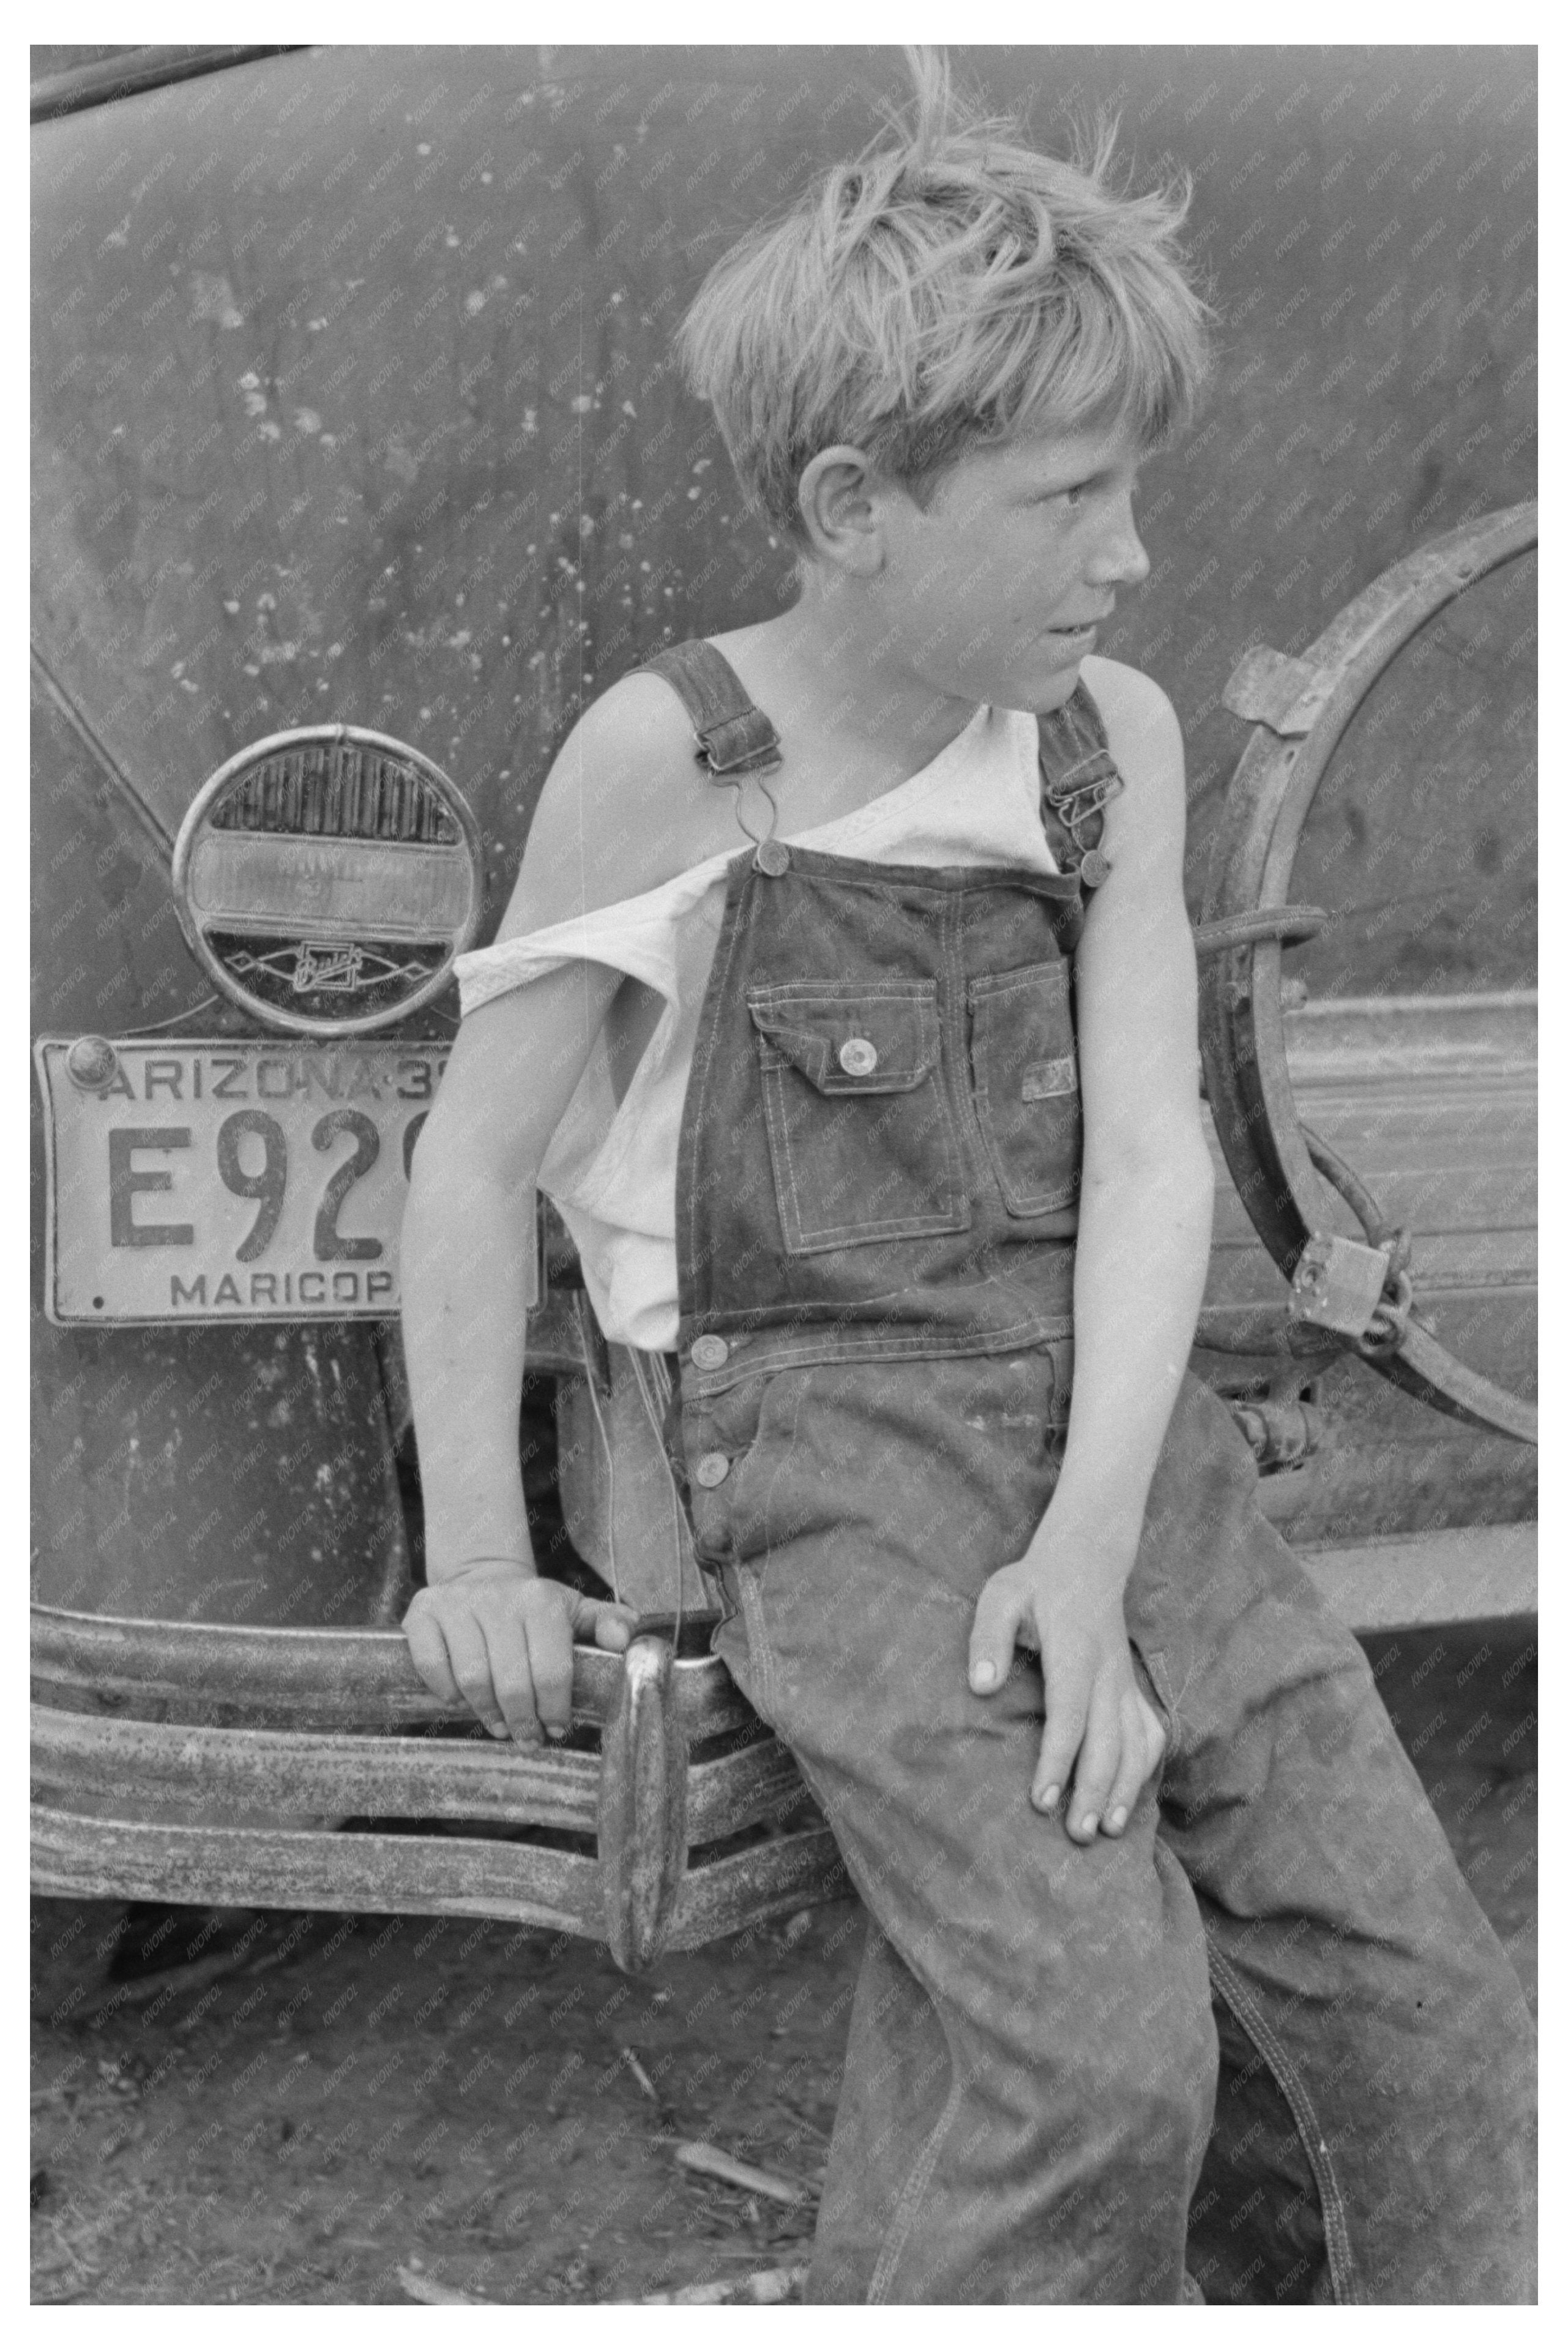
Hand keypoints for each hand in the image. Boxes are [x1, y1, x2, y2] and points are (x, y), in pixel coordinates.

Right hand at [404, 1562, 637, 1742]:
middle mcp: (499, 1599)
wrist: (481, 1575)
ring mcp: (457, 1604)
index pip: (552, 1670)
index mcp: (541, 1601)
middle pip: (511, 1682)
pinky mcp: (422, 1612)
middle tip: (528, 1738)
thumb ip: (608, 1623)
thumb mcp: (575, 1610)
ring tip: (500, 1725)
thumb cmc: (534, 1608)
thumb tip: (624, 1642)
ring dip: (487, 1712)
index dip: (555, 1709)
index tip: (557, 1728)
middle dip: (523, 1720)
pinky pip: (431, 1664)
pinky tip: (460, 1700)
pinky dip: (444, 1690)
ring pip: (472, 1679)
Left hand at [967, 1533, 1165, 1843]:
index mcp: (1075, 1650)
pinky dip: (1145, 1767)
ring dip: (1126, 1788)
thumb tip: (980, 1685)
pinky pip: (1150, 1732)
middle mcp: (1108, 1671)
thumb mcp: (1000, 1595)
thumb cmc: (1034, 1584)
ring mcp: (1125, 1682)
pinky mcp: (1133, 1688)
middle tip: (1077, 1834)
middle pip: (1108, 1740)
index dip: (1058, 1760)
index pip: (1069, 1714)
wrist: (1085, 1561)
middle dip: (1095, 1790)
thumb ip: (988, 1638)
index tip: (1042, 1800)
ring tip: (1110, 1830)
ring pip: (1136, 1742)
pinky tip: (1132, 1797)